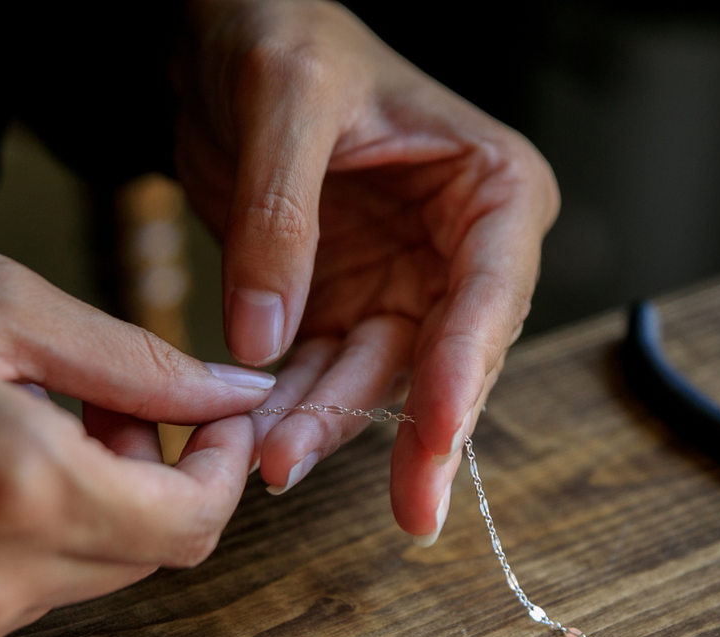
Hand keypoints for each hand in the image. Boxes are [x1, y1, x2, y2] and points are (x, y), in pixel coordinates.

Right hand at [0, 248, 277, 636]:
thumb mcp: (2, 307)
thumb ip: (143, 366)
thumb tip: (241, 394)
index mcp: (20, 490)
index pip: (195, 522)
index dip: (224, 467)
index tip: (220, 417)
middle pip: (152, 552)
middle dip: (159, 477)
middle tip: (109, 404)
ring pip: (94, 573)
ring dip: (98, 505)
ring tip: (35, 426)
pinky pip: (28, 594)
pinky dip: (41, 539)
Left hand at [174, 0, 558, 540]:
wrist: (227, 31)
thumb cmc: (282, 28)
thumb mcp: (285, 96)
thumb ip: (280, 217)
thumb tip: (266, 337)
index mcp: (492, 190)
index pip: (492, 291)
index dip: (469, 366)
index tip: (442, 432)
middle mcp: (462, 253)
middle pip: (450, 359)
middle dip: (419, 434)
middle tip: (410, 507)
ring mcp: (406, 288)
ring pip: (384, 381)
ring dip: (338, 428)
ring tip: (283, 465)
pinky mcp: (349, 309)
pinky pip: (328, 374)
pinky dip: (299, 410)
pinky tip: (269, 442)